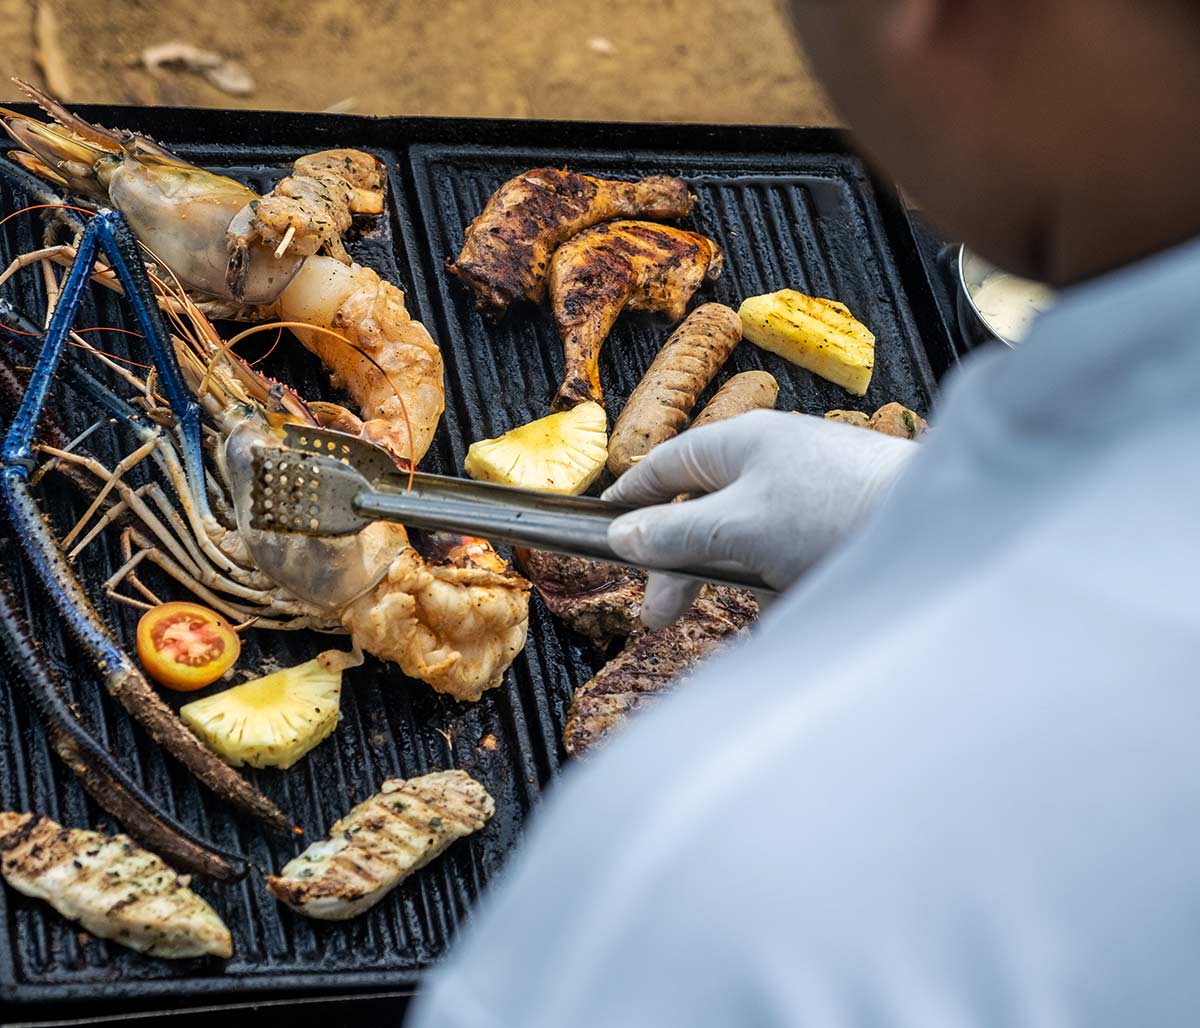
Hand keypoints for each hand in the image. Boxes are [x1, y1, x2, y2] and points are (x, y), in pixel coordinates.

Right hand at [603, 410, 916, 627]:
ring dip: (738, 577)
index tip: (605, 533)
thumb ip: (674, 535)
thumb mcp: (736, 527)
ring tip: (758, 608)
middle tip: (658, 615)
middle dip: (679, 563)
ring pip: (746, 538)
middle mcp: (772, 459)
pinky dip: (782, 581)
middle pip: (701, 510)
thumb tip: (622, 537)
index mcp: (739, 442)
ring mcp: (807, 489)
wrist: (947, 524)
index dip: (630, 500)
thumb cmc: (832, 514)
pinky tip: (795, 603)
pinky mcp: (838, 521)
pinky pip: (789, 554)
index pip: (665, 465)